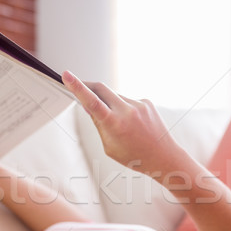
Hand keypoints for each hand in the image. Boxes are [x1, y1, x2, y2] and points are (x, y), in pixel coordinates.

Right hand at [62, 70, 182, 173]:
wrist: (164, 156)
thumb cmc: (135, 156)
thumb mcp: (110, 146)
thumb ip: (98, 124)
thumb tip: (88, 106)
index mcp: (115, 124)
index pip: (91, 101)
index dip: (77, 86)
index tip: (66, 74)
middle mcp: (127, 111)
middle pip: (101, 88)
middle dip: (88, 86)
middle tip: (78, 86)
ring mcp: (138, 104)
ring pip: (114, 96)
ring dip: (109, 104)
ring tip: (120, 125)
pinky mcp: (146, 102)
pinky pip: (127, 100)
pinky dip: (123, 108)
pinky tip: (132, 123)